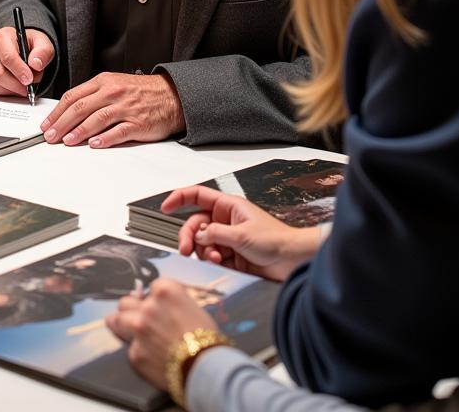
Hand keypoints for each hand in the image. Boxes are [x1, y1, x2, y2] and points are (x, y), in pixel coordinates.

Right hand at [0, 27, 51, 96]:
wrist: (23, 50)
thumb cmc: (31, 47)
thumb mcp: (43, 44)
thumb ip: (43, 52)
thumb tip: (35, 64)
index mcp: (3, 36)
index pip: (7, 57)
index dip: (19, 71)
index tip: (29, 80)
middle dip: (13, 85)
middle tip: (26, 89)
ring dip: (7, 90)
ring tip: (19, 88)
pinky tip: (8, 89)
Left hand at [39, 71, 184, 147]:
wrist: (171, 95)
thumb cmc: (141, 92)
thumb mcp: (114, 85)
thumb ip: (93, 96)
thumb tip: (69, 113)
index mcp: (104, 82)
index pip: (74, 96)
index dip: (57, 112)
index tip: (47, 124)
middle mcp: (113, 92)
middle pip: (81, 108)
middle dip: (62, 123)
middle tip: (51, 136)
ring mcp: (126, 107)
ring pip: (97, 119)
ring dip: (78, 131)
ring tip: (67, 141)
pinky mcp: (138, 123)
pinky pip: (119, 131)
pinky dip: (105, 138)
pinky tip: (94, 144)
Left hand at [106, 281, 219, 391]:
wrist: (208, 369)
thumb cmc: (207, 339)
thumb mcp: (193, 307)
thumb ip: (171, 301)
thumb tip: (157, 300)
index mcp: (165, 290)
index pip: (149, 288)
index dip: (153, 299)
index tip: (156, 307)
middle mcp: (148, 306)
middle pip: (126, 302)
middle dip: (132, 310)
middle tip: (138, 318)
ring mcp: (138, 329)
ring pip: (115, 320)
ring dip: (121, 324)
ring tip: (124, 329)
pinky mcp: (135, 354)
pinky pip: (128, 349)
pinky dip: (137, 352)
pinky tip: (149, 357)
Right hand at [165, 185, 320, 280]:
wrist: (293, 261)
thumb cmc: (276, 240)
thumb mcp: (242, 235)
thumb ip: (215, 234)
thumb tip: (197, 235)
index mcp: (228, 206)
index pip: (197, 195)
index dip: (179, 198)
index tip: (165, 207)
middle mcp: (225, 220)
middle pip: (195, 223)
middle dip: (190, 236)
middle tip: (186, 250)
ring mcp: (227, 238)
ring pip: (202, 242)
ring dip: (204, 251)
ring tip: (215, 258)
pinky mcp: (231, 255)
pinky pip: (211, 256)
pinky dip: (211, 260)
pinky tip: (220, 262)